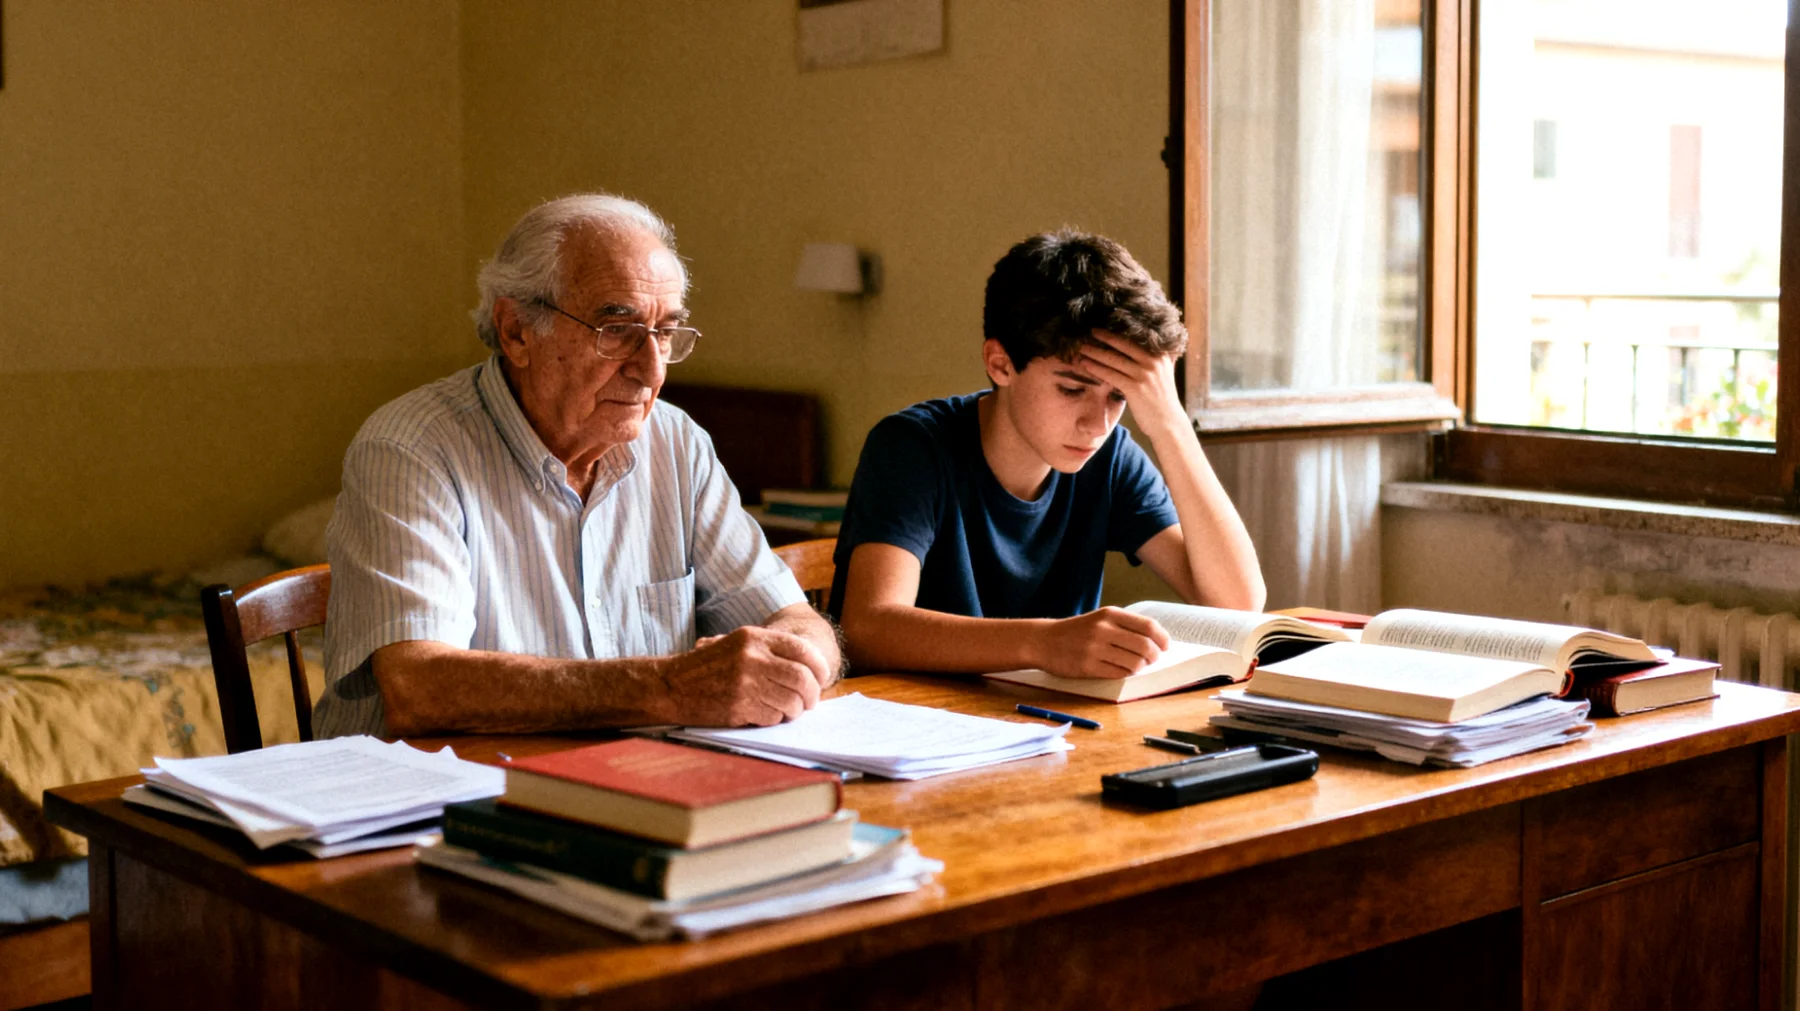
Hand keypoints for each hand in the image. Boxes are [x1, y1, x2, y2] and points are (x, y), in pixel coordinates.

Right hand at [654, 626, 829, 725]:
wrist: (670, 686)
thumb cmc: (706, 668)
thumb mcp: (736, 644)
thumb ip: (769, 650)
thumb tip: (810, 669)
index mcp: (753, 637)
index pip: (802, 649)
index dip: (819, 667)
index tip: (821, 678)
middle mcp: (752, 657)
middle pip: (802, 678)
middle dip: (812, 694)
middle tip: (810, 702)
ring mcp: (745, 683)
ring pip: (791, 701)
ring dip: (794, 710)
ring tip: (788, 711)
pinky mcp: (739, 707)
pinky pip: (773, 717)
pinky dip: (775, 719)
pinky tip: (765, 715)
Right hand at [1035, 607, 1172, 678]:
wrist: (1044, 641)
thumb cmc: (1077, 631)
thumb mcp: (1100, 619)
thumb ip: (1126, 626)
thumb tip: (1158, 642)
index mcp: (1110, 614)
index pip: (1148, 626)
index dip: (1162, 639)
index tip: (1165, 646)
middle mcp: (1103, 629)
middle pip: (1145, 647)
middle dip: (1154, 656)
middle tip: (1152, 659)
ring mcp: (1095, 649)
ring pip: (1134, 663)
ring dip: (1140, 667)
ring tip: (1135, 665)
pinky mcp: (1088, 667)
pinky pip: (1118, 674)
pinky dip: (1125, 674)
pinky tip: (1120, 670)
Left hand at [1077, 331, 1184, 433]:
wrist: (1168, 423)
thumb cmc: (1162, 400)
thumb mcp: (1164, 374)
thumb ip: (1156, 360)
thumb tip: (1145, 345)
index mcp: (1161, 355)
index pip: (1136, 339)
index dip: (1118, 332)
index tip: (1105, 327)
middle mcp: (1153, 362)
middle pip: (1123, 345)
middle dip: (1105, 337)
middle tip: (1090, 331)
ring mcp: (1144, 375)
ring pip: (1114, 359)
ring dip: (1095, 352)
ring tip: (1082, 347)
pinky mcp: (1135, 388)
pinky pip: (1111, 375)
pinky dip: (1097, 368)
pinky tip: (1086, 365)